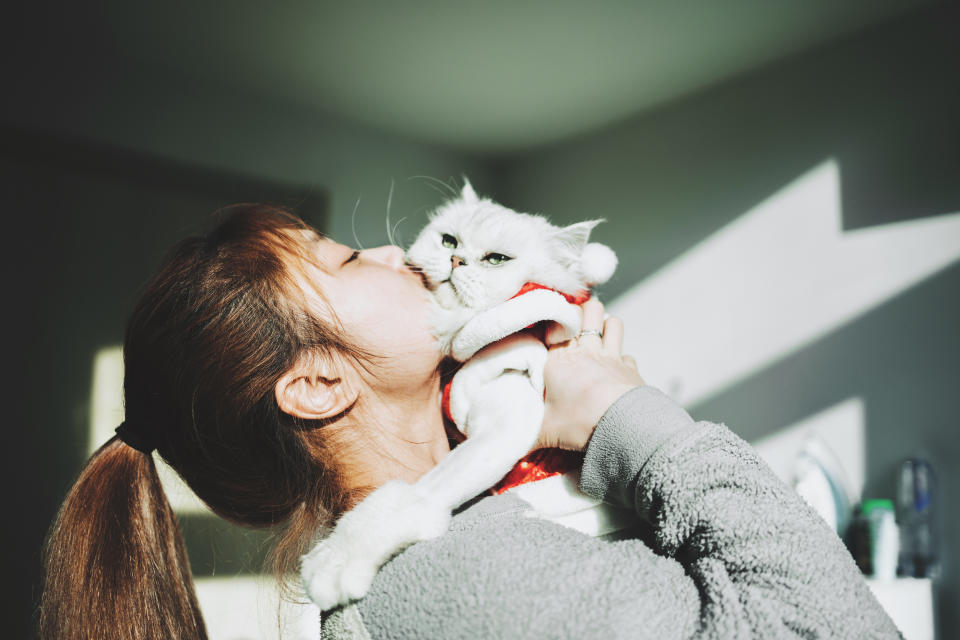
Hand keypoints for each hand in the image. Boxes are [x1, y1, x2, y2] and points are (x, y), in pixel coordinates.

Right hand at [536, 299, 643, 451]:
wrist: (622, 426)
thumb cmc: (580, 422)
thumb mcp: (544, 432)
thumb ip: (523, 437)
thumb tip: (504, 449)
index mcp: (558, 360)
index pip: (552, 326)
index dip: (551, 320)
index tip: (546, 325)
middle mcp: (585, 352)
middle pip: (588, 312)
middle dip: (582, 312)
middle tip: (575, 324)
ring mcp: (611, 357)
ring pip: (612, 323)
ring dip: (606, 326)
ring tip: (599, 335)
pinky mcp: (629, 369)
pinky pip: (628, 355)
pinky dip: (622, 359)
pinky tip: (617, 369)